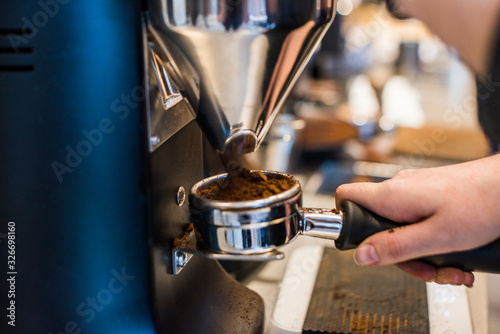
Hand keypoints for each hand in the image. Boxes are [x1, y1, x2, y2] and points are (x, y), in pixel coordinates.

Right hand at [335, 154, 499, 285]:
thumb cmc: (482, 203)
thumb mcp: (437, 237)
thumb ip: (396, 247)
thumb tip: (361, 255)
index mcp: (392, 196)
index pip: (345, 197)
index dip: (344, 220)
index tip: (359, 244)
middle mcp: (398, 189)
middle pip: (376, 225)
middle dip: (399, 254)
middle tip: (426, 269)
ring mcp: (413, 189)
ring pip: (400, 226)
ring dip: (420, 252)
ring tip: (449, 266)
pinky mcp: (427, 193)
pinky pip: (416, 220)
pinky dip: (430, 240)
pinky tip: (452, 252)